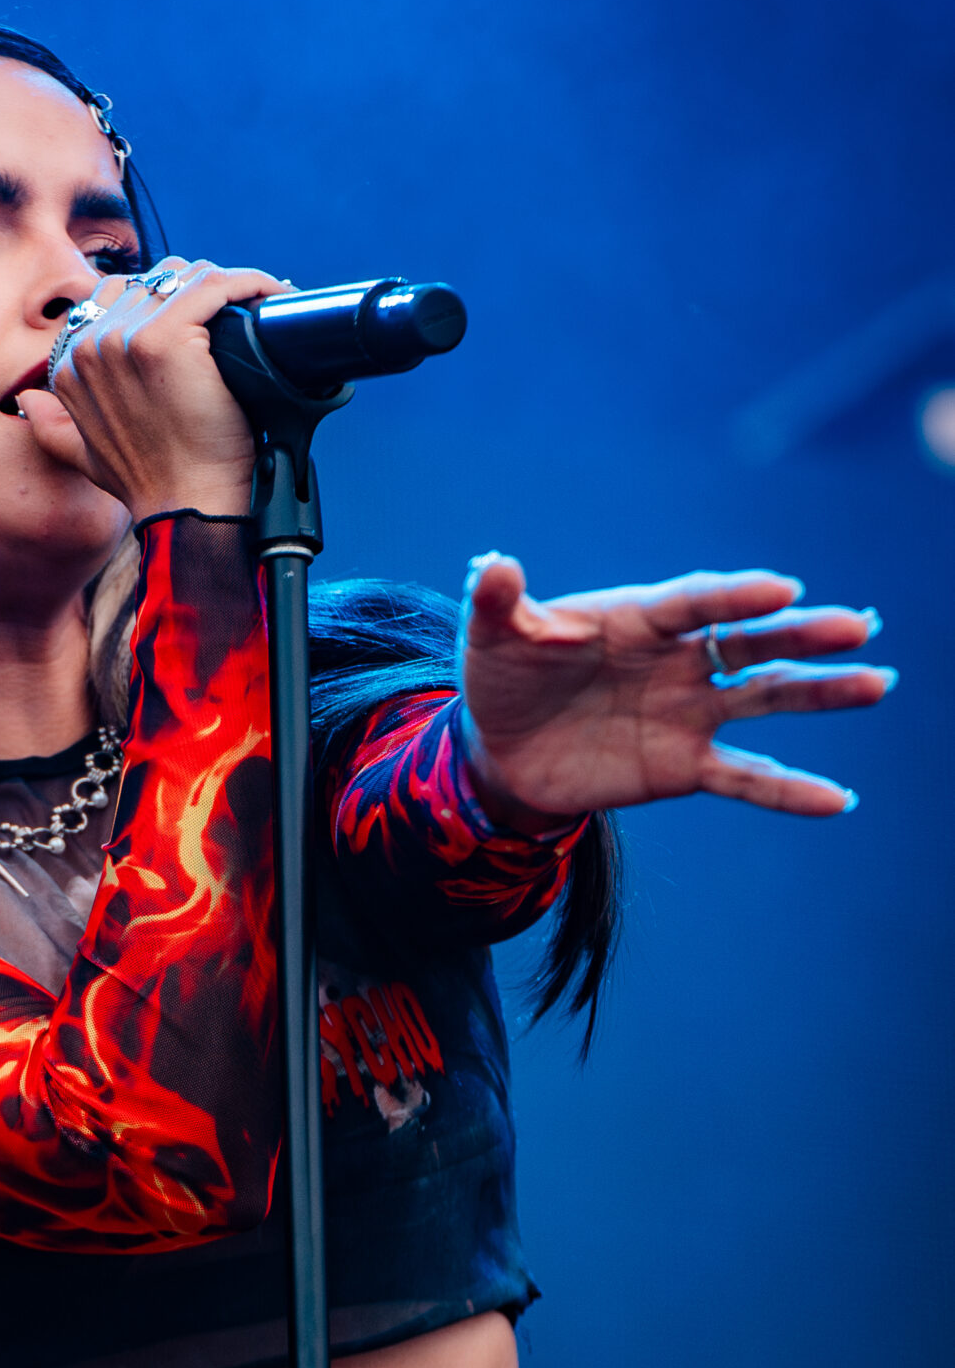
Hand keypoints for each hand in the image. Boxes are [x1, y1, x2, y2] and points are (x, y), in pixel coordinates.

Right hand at [16, 258, 286, 520]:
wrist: (187, 508)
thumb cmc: (150, 487)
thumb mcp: (86, 457)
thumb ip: (53, 427)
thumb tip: (27, 401)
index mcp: (72, 363)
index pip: (120, 294)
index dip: (165, 298)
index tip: (205, 316)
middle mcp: (93, 345)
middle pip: (154, 280)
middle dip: (197, 291)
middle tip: (238, 313)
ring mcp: (126, 338)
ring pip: (184, 277)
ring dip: (226, 286)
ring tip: (258, 304)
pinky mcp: (166, 339)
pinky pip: (214, 286)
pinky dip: (249, 283)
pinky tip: (270, 294)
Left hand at [457, 554, 895, 823]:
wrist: (501, 750)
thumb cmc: (504, 677)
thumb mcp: (491, 637)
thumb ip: (499, 602)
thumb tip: (492, 567)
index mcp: (638, 619)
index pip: (694, 602)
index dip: (736, 597)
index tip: (782, 590)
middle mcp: (676, 661)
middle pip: (749, 642)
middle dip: (802, 635)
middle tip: (857, 627)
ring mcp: (687, 713)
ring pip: (764, 698)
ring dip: (819, 692)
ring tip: (876, 683)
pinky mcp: (683, 767)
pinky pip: (744, 778)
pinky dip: (787, 790)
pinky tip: (837, 800)